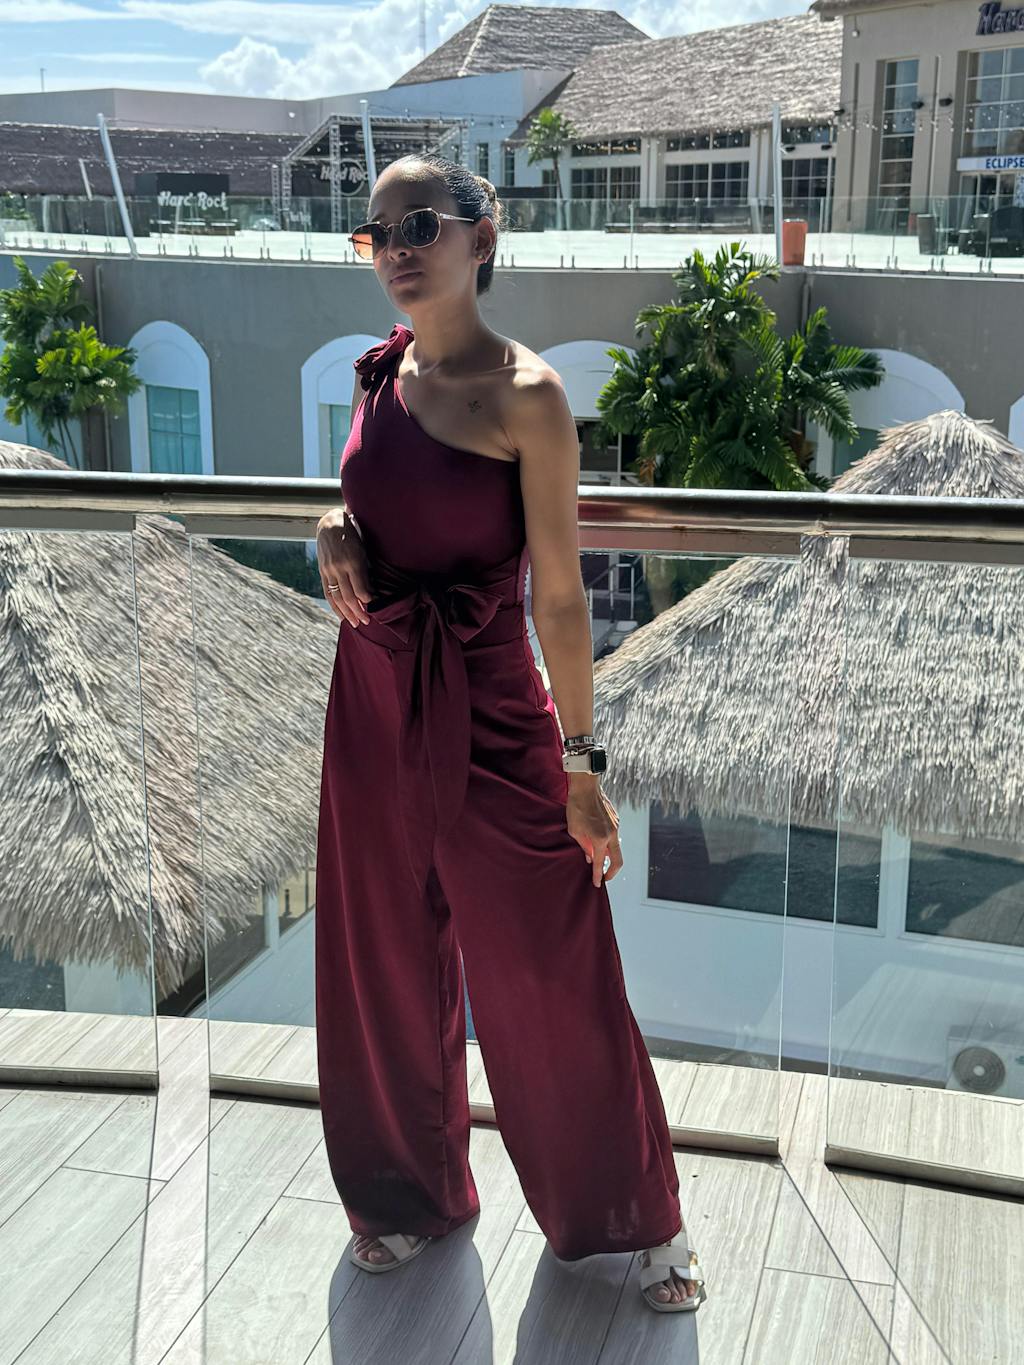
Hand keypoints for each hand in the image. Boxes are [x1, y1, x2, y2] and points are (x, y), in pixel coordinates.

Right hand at [317, 509, 372, 626]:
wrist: (330, 525)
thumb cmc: (352, 536)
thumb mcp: (363, 550)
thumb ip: (366, 570)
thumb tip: (372, 592)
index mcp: (353, 561)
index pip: (361, 589)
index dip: (368, 601)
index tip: (375, 607)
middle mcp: (339, 568)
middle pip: (348, 597)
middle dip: (359, 611)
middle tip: (366, 622)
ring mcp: (329, 571)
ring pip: (337, 598)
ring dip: (347, 613)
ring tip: (355, 623)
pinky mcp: (322, 572)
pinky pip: (328, 593)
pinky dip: (334, 606)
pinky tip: (341, 615)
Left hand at [566, 775, 622, 885]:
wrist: (586, 787)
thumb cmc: (576, 807)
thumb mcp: (574, 830)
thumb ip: (584, 846)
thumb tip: (589, 857)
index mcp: (600, 839)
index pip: (599, 863)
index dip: (598, 876)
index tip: (597, 884)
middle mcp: (612, 834)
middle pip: (618, 860)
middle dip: (611, 872)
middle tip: (604, 877)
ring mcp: (616, 827)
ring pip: (616, 848)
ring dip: (609, 856)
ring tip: (597, 859)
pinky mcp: (616, 820)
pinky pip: (614, 836)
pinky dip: (608, 843)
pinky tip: (598, 841)